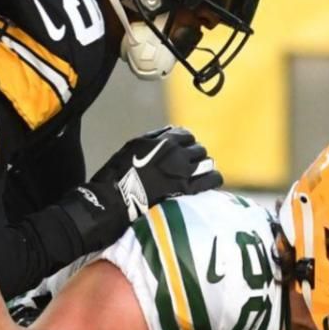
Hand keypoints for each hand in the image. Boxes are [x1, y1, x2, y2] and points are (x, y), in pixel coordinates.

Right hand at [94, 126, 222, 217]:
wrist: (115, 200)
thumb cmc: (119, 173)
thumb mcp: (133, 146)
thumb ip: (154, 136)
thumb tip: (172, 129)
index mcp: (164, 141)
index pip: (187, 136)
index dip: (185, 144)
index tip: (182, 153)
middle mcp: (177, 154)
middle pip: (199, 149)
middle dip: (195, 157)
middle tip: (188, 167)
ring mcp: (184, 173)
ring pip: (208, 163)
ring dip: (204, 168)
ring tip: (199, 176)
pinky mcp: (187, 191)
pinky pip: (212, 180)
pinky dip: (212, 179)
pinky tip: (208, 183)